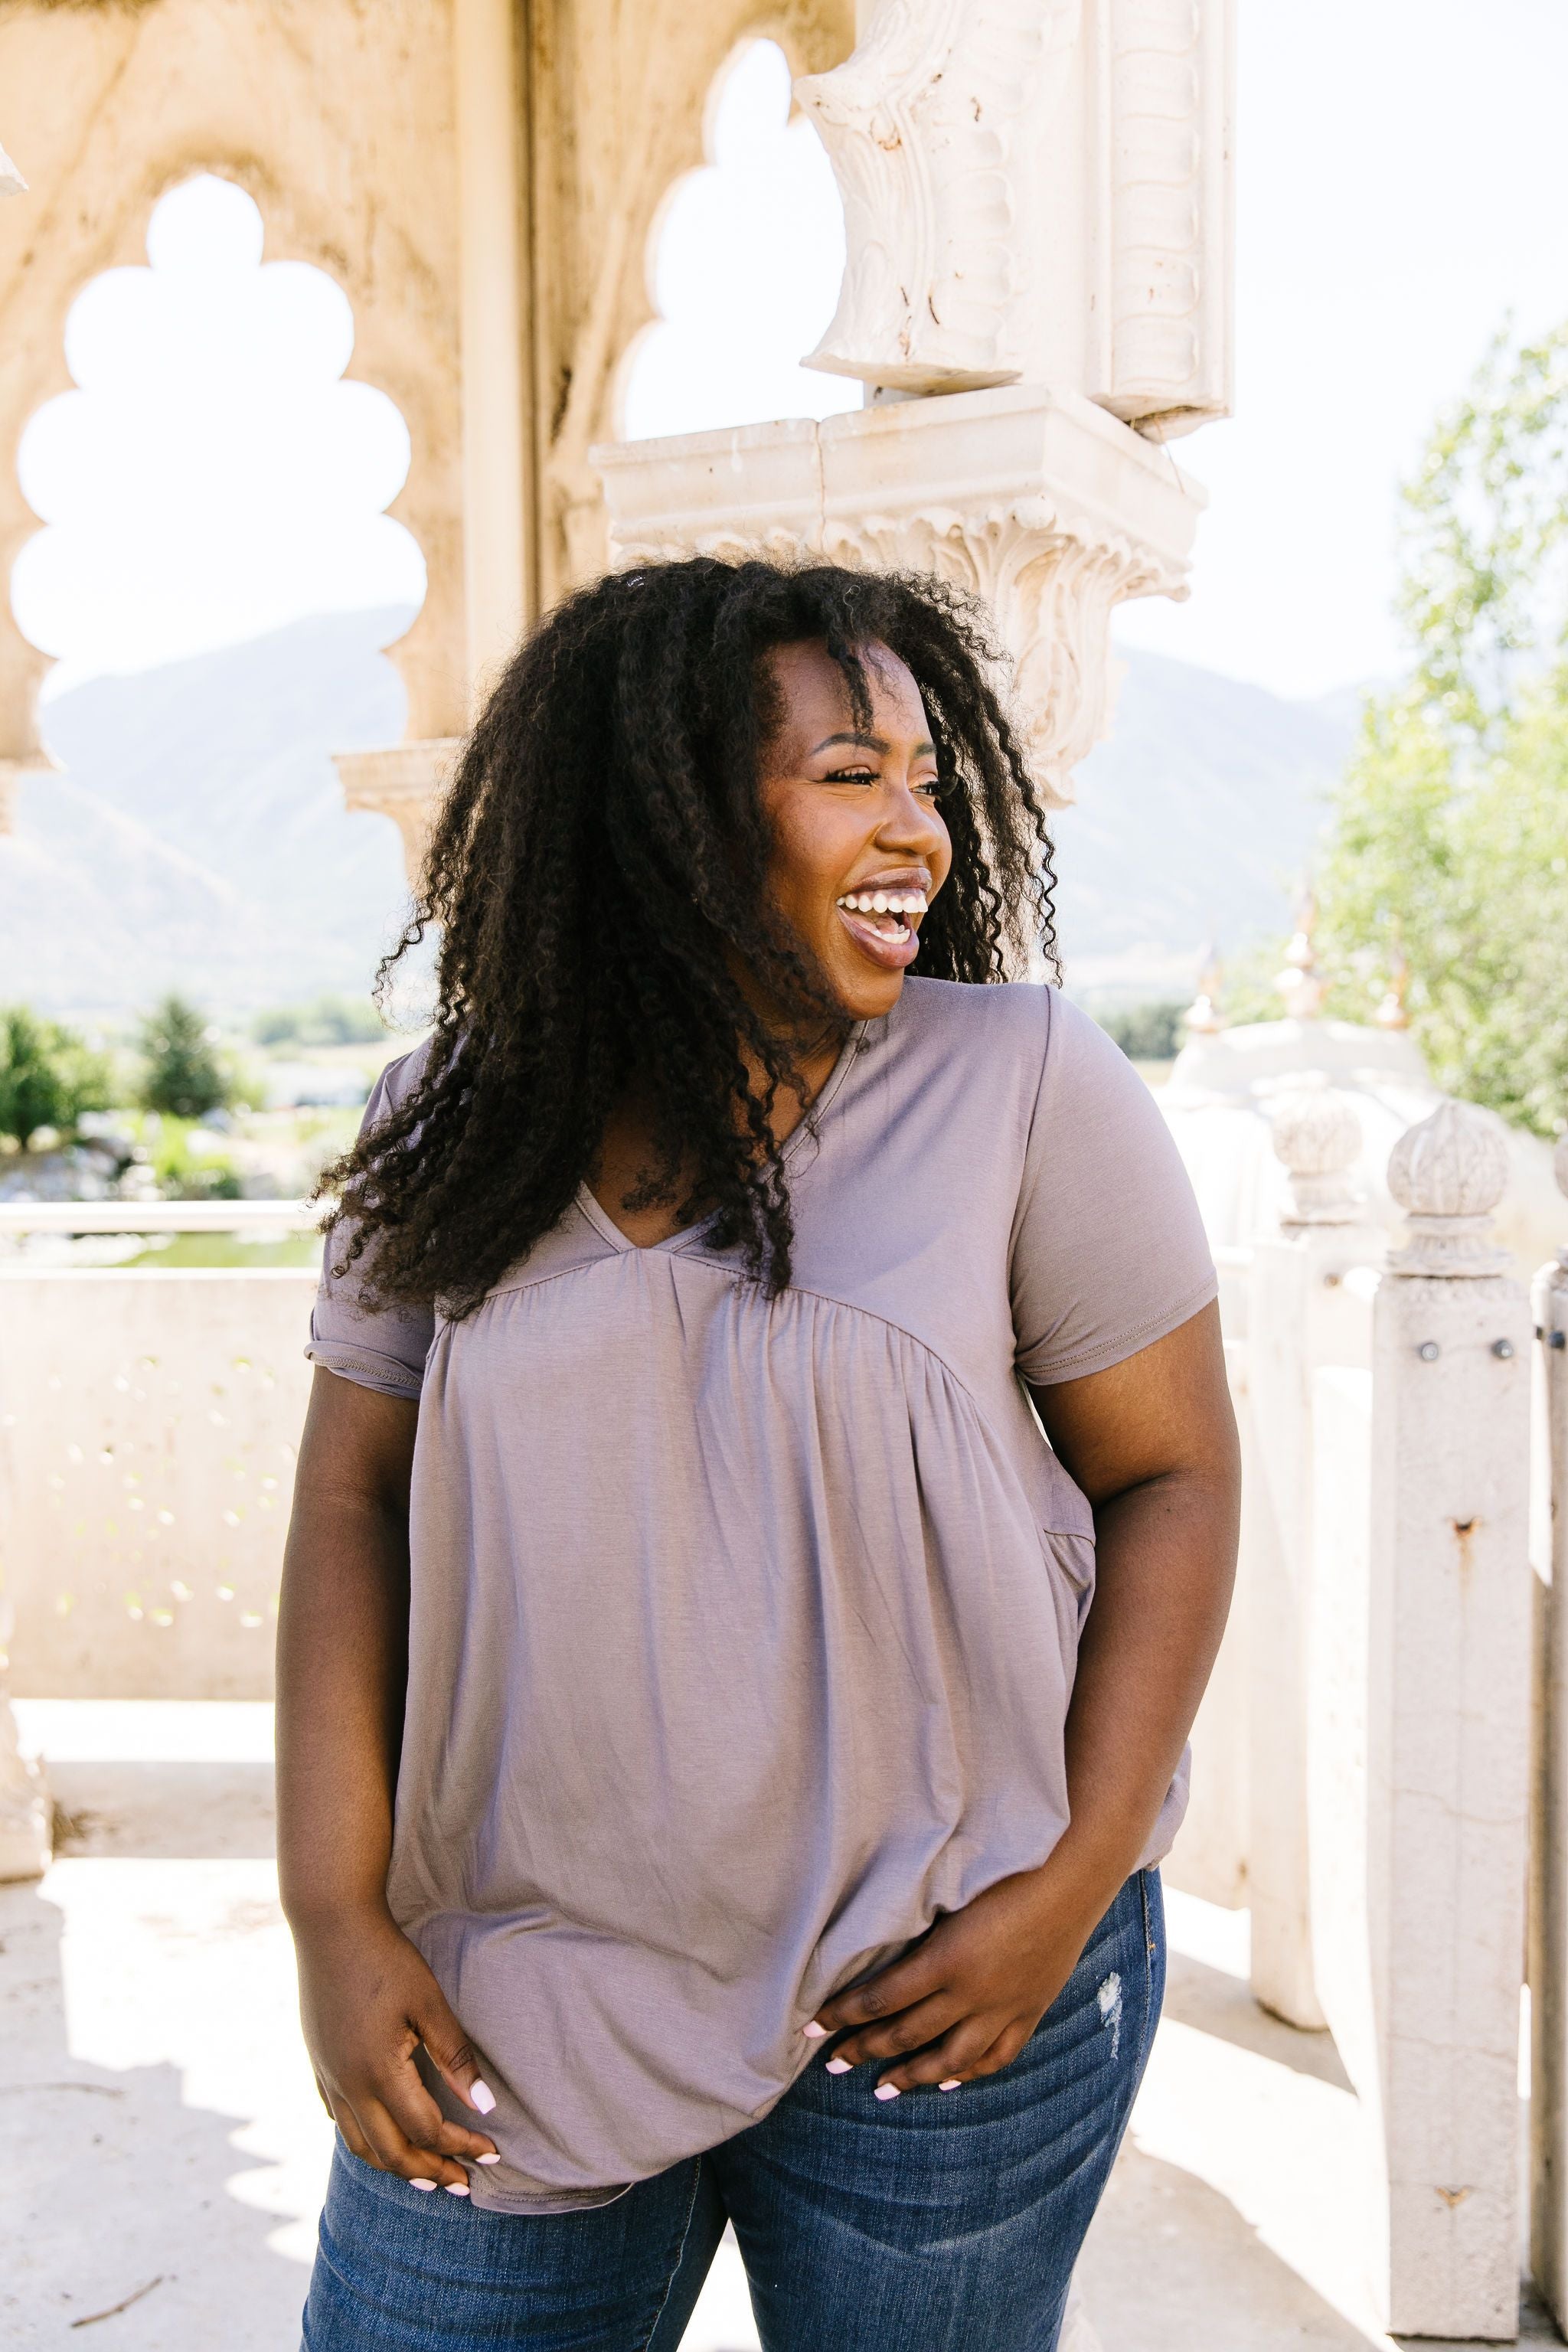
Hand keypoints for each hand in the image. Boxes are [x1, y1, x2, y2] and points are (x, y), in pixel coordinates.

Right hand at [293, 1906, 499, 2190]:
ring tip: (427, 2176)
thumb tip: (485, 2106)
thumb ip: (456, 2057)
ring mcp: (328, 2077)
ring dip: (396, 2166)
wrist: (330, 1925)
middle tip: (464, 2184)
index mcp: (379, 2073)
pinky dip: (365, 2141)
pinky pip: (340, 2120)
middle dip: (431, 2173)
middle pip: (392, 2153)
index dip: (462, 2146)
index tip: (493, 2153)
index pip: (427, 2130)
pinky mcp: (318, 2065)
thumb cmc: (386, 1959)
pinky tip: (381, 2139)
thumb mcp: (429, 2003)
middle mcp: (348, 2086)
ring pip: (360, 2146)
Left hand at [807, 1855, 1111, 2095]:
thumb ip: (918, 1923)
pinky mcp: (1031, 2009)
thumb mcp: (951, 1890)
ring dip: (913, 2075)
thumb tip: (872, 1942)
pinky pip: (997, 2055)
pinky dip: (970, 2072)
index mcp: (947, 1959)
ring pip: (952, 2058)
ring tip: (882, 2088)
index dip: (843, 2016)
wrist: (1074, 1872)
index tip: (811, 2027)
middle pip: (909, 2033)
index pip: (882, 1999)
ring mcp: (1005, 2006)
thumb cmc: (1007, 1865)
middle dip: (866, 2050)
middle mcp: (973, 1992)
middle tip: (832, 2064)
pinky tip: (950, 2082)